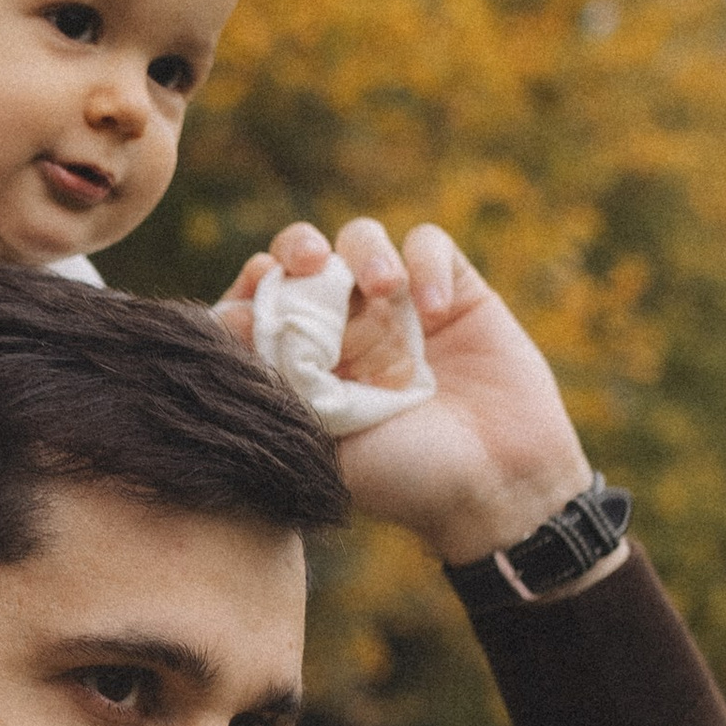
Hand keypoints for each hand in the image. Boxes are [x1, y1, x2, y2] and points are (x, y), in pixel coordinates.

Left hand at [217, 217, 596, 564]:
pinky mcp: (455, 291)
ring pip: (361, 239)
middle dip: (296, 249)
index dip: (250, 291)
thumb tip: (228, 319)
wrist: (497, 486)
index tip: (252, 304)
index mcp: (305, 364)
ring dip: (363, 252)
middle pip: (303, 256)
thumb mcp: (326, 443)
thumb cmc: (407, 480)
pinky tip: (436, 309)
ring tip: (384, 288)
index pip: (262, 304)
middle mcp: (347, 328)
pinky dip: (425, 264)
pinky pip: (428, 244)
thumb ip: (280, 385)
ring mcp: (400, 307)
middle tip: (307, 263)